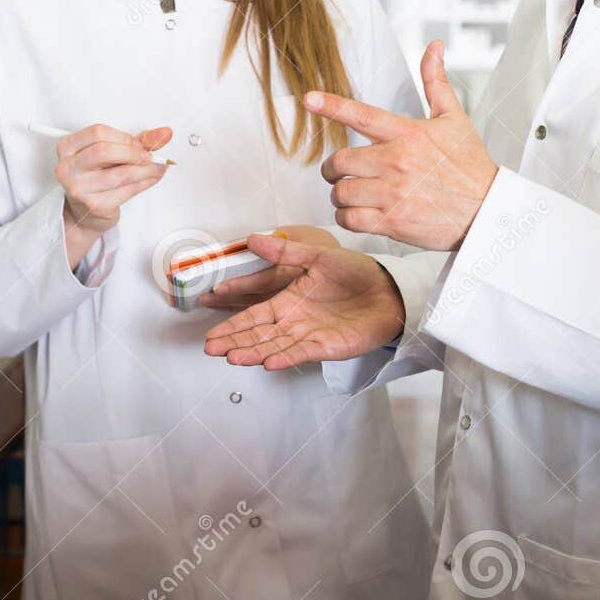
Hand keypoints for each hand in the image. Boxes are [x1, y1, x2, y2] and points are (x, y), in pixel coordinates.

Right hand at [55, 124, 170, 266]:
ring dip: (146, 169)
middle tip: (150, 156)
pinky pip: (127, 190)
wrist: (84, 214)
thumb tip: (163, 134)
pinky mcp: (95, 205)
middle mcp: (68, 168)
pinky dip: (145, 182)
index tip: (140, 143)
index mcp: (68, 148)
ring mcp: (79, 188)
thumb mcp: (110, 154)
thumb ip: (135, 142)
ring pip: (121, 173)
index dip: (125, 137)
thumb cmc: (96, 177)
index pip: (98, 133)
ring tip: (157, 167)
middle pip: (105, 151)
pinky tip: (151, 178)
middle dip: (134, 152)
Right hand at [203, 234, 405, 369]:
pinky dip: (285, 358)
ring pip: (274, 346)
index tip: (213, 333)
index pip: (254, 315)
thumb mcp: (318, 255)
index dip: (233, 324)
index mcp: (289, 300)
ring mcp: (309, 335)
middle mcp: (294, 320)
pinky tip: (268, 362)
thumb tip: (253, 237)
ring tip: (232, 357)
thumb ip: (285, 251)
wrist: (388, 290)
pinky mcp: (326, 346)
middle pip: (258, 334)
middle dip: (235, 342)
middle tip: (211, 349)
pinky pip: (301, 353)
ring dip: (253, 352)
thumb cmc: (356, 272)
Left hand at [307, 41, 497, 250]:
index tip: (308, 99)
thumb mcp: (455, 119)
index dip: (331, 106)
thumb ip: (436, 82)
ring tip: (352, 195)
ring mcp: (393, 194)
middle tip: (341, 173)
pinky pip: (349, 219)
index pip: (362, 115)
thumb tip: (434, 47)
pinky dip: (346, 217)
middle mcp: (397, 162)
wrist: (488, 212)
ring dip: (340, 195)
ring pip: (341, 192)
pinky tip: (357, 214)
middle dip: (333, 169)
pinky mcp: (392, 221)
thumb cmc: (470, 167)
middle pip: (339, 162)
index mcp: (408, 134)